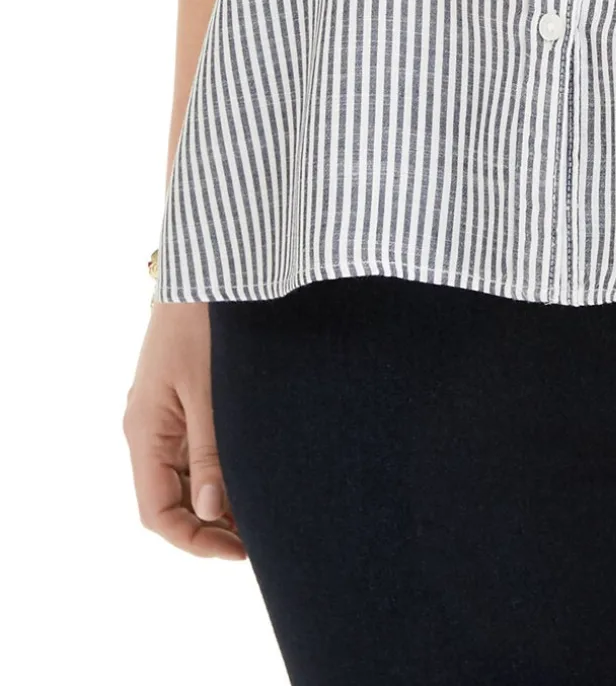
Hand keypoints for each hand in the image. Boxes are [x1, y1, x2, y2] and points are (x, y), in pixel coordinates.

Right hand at [123, 302, 246, 559]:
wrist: (209, 270)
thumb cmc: (206, 324)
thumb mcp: (211, 391)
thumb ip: (212, 451)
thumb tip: (214, 512)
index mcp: (146, 433)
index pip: (157, 512)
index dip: (193, 540)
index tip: (238, 550)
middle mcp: (148, 431)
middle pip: (171, 501)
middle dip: (210, 526)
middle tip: (261, 538)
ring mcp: (164, 417)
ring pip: (185, 478)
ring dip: (218, 500)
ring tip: (265, 511)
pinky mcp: (183, 401)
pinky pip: (195, 451)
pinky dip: (221, 470)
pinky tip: (256, 474)